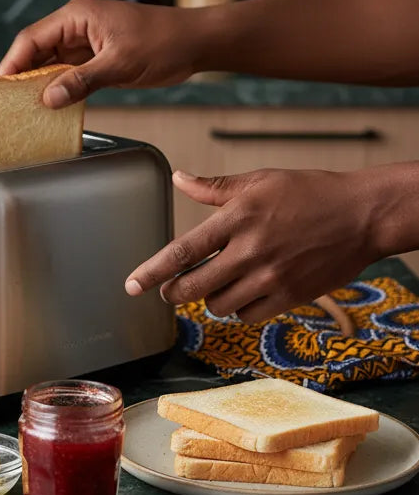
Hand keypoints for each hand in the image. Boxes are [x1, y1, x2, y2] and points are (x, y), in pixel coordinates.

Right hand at [0, 0, 203, 107]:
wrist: (196, 42)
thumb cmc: (164, 42)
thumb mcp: (119, 65)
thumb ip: (81, 82)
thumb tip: (48, 98)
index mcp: (77, 16)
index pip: (31, 39)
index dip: (11, 64)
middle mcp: (76, 26)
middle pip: (36, 52)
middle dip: (21, 77)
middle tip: (6, 105)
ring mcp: (86, 42)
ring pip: (50, 65)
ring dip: (39, 85)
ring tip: (24, 110)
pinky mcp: (96, 58)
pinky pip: (68, 74)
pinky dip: (59, 90)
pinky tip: (52, 107)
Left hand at [124, 168, 382, 323]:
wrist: (364, 214)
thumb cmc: (310, 192)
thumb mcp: (259, 180)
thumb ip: (214, 187)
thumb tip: (179, 178)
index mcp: (237, 218)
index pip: (182, 251)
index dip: (152, 272)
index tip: (131, 286)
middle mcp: (250, 250)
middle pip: (193, 287)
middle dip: (174, 292)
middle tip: (172, 289)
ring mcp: (271, 277)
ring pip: (218, 304)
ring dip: (210, 298)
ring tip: (218, 282)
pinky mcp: (290, 296)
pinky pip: (247, 315)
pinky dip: (238, 308)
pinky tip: (244, 292)